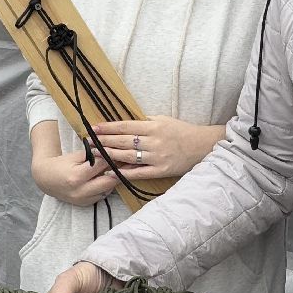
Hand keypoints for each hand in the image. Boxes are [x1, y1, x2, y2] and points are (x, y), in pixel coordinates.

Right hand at [30, 148, 117, 206]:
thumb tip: (111, 151)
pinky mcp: (85, 204)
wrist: (46, 180)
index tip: (119, 152)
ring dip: (113, 180)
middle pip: (109, 181)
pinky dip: (106, 187)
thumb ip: (93, 154)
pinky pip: (102, 195)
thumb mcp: (75, 156)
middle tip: (125, 162)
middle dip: (118, 171)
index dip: (112, 157)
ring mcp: (83, 200)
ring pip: (108, 189)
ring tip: (118, 169)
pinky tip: (107, 178)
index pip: (101, 165)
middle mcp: (80, 191)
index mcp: (77, 177)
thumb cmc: (61, 164)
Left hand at [91, 117, 222, 179]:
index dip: (109, 127)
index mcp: (154, 126)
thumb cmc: (181, 131)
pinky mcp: (161, 170)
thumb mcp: (164, 120)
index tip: (95, 128)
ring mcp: (158, 156)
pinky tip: (111, 172)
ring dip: (110, 156)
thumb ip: (145, 121)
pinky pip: (139, 172)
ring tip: (96, 155)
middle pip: (124, 141)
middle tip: (90, 142)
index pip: (126, 126)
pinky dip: (124, 172)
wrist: (203, 146)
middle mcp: (154, 141)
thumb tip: (125, 122)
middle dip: (105, 141)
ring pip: (129, 156)